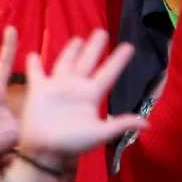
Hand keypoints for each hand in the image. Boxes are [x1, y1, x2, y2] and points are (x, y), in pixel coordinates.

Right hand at [16, 31, 145, 160]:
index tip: (130, 46)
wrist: (45, 150)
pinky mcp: (39, 90)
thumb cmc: (72, 143)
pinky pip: (36, 73)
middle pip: (88, 62)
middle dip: (95, 47)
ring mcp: (57, 87)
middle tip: (102, 31)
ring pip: (66, 63)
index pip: (108, 73)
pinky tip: (33, 53)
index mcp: (91, 95)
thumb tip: (147, 123)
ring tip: (78, 38)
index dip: (118, 60)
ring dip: (71, 51)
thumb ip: (120, 124)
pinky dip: (33, 64)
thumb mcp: (99, 133)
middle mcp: (76, 87)